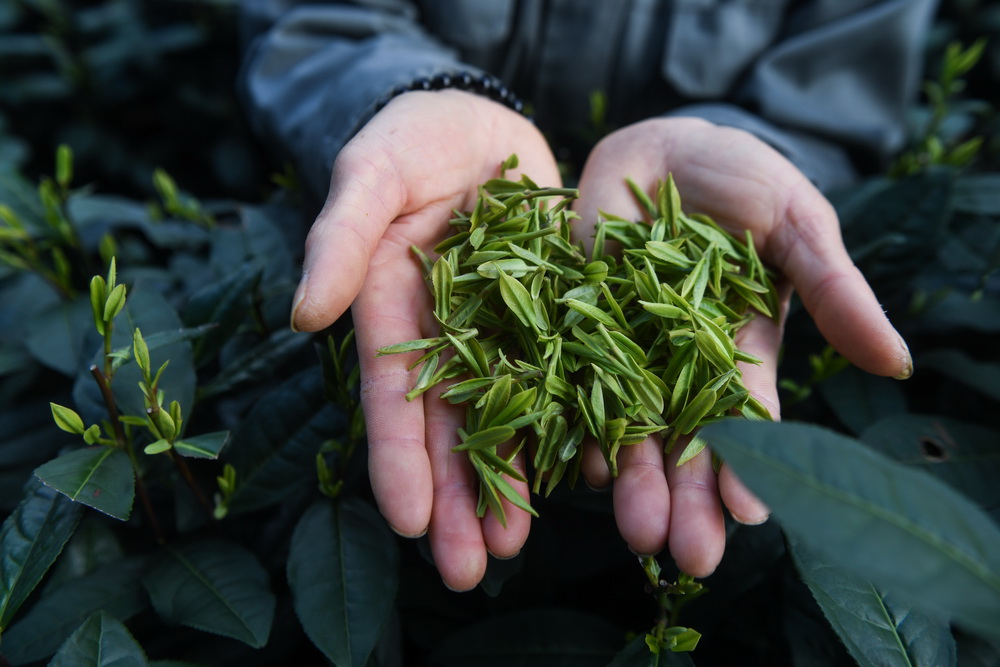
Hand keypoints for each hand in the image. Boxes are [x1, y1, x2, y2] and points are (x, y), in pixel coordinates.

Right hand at [290, 90, 560, 590]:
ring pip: (503, 418)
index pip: (392, 393)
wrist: (480, 123)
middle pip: (447, 425)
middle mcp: (444, 334)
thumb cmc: (412, 139)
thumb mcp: (371, 172)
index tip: (408, 520)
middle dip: (454, 498)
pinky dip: (571, 426)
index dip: (397, 458)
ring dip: (507, 483)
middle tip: (467, 568)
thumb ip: (338, 237)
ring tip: (514, 545)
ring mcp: (499, 331)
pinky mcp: (551, 317)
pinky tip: (583, 477)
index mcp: (390, 308)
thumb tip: (303, 317)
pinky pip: (563, 377)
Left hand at [572, 117, 911, 576]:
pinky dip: (568, 421)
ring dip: (630, 478)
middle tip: (687, 555)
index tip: (750, 513)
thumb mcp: (796, 227)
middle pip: (684, 442)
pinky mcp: (572, 327)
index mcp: (739, 352)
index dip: (748, 465)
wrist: (662, 148)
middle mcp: (679, 366)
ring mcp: (622, 350)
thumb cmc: (743, 182)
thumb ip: (833, 290)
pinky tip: (575, 465)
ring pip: (625, 426)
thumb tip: (893, 363)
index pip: (746, 421)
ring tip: (634, 530)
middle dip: (687, 497)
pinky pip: (566, 381)